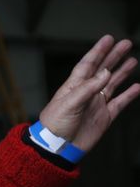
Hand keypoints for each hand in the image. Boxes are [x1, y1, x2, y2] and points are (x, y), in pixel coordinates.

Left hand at [39, 35, 139, 152]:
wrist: (58, 147)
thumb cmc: (55, 124)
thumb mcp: (68, 104)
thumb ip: (87, 88)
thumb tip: (106, 72)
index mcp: (74, 86)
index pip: (88, 64)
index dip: (98, 51)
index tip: (108, 39)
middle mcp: (86, 92)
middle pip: (103, 70)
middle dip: (114, 56)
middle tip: (126, 44)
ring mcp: (96, 104)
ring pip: (112, 84)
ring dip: (122, 72)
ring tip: (133, 60)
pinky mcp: (104, 117)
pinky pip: (120, 103)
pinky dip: (129, 95)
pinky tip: (138, 87)